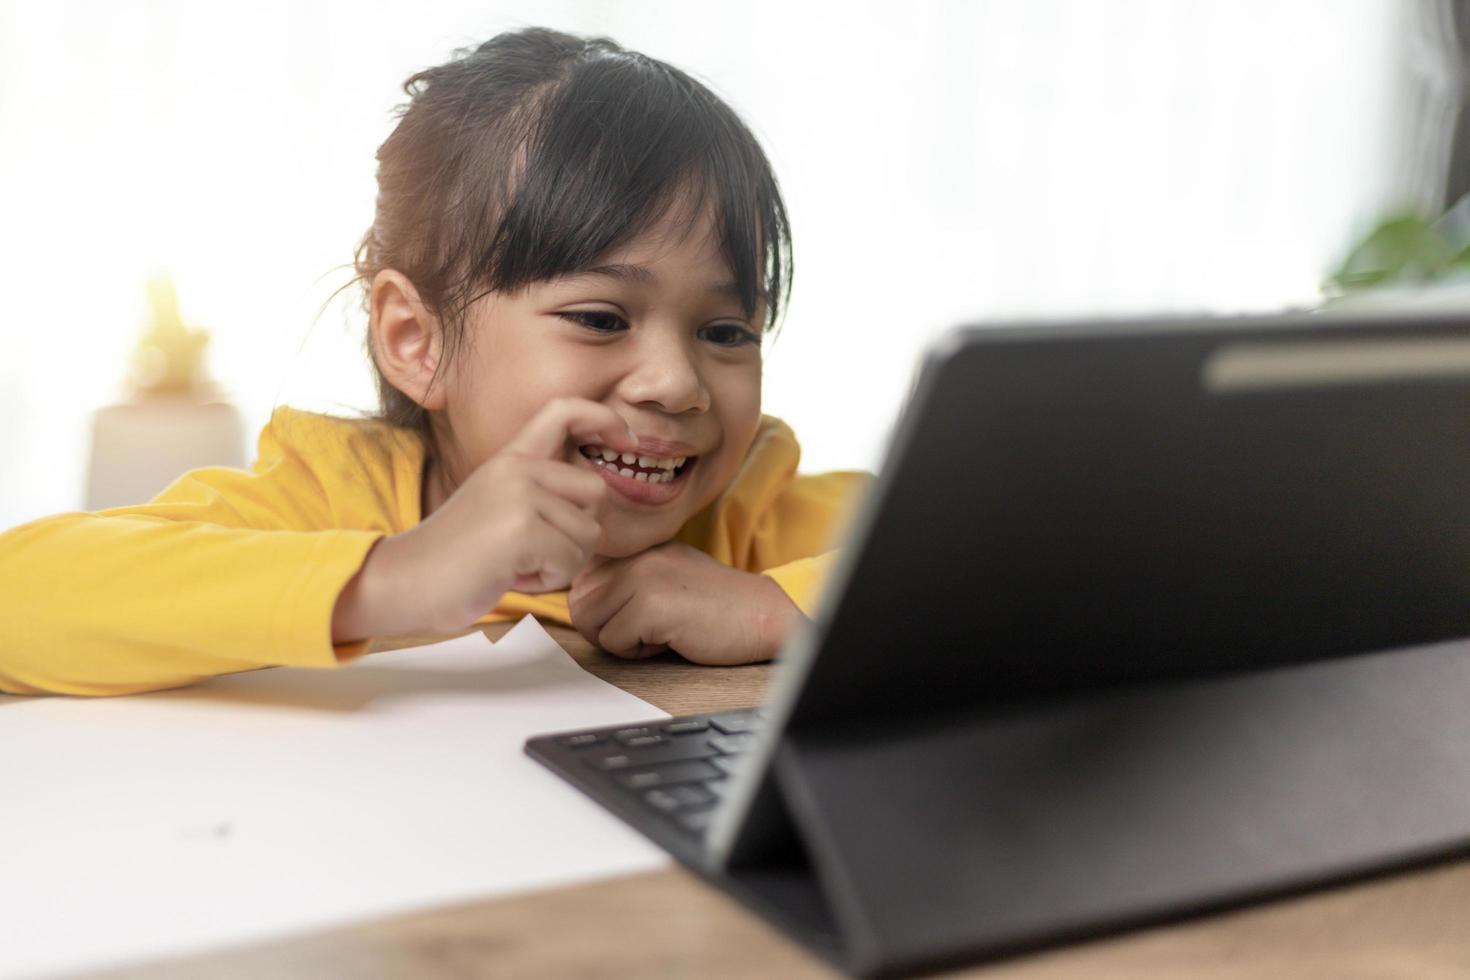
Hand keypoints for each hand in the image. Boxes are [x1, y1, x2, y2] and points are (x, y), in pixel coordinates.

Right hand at [332, 398, 637, 640]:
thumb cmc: (457, 558)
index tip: (628, 440)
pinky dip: (547, 580)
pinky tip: (510, 575)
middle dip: (579, 534)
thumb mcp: (498, 507)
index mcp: (510, 458)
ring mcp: (518, 495)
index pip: (564, 411)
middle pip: (596, 492)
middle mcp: (516, 468)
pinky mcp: (520, 529)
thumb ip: (540, 494)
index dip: (604, 419)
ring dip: (560, 565)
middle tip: (535, 551)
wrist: (403, 581)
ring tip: (515, 563)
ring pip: (588, 536)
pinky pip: (570, 562)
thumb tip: (597, 499)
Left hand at [567, 541, 805, 665]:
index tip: (637, 615)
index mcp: (638, 547)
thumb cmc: (718, 606)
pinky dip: (638, 653)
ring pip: (590, 623)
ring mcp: (642, 576)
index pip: (582, 581)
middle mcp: (636, 555)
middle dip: (605, 627)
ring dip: (620, 640)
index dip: (603, 610)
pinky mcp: (650, 605)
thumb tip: (583, 602)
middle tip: (646, 629)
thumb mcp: (668, 575)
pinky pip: (613, 642)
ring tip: (659, 632)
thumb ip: (626, 579)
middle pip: (580, 603)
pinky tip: (670, 639)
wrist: (762, 616)